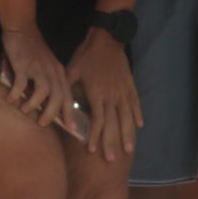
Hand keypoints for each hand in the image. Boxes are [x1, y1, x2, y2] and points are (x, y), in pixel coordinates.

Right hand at [0, 29, 77, 134]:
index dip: (70, 114)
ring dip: (34, 104)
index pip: (68, 96)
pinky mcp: (23, 64)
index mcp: (59, 73)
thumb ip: (49, 85)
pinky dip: (16, 93)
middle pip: (58, 96)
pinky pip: (21, 83)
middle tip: (42, 123)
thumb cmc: (34, 53)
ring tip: (25, 110)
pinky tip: (10, 98)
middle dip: (51, 113)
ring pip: (43, 91)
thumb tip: (47, 108)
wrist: (23, 29)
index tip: (72, 129)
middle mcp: (52, 71)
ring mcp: (38, 67)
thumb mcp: (47, 69)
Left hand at [66, 32, 142, 161]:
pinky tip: (139, 125)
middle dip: (113, 142)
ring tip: (130, 149)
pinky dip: (137, 114)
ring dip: (128, 134)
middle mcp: (112, 96)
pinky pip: (135, 103)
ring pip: (127, 116)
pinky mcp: (130, 85)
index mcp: (97, 95)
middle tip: (114, 159)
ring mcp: (123, 91)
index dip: (95, 136)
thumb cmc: (86, 56)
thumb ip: (67, 91)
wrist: (107, 39)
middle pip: (114, 124)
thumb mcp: (71, 72)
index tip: (93, 151)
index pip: (97, 121)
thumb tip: (58, 107)